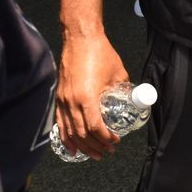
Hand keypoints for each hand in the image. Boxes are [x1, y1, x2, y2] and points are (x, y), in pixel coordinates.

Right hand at [55, 30, 128, 160]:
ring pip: (70, 131)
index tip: (115, 141)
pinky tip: (71, 147)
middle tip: (107, 152)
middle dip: (96, 146)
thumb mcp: (118, 74)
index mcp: (87, 97)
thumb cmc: (100, 53)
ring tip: (93, 153)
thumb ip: (123, 91)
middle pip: (82, 134)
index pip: (95, 127)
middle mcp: (72, 101)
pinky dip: (65, 137)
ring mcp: (63, 100)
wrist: (80, 38)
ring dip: (82, 145)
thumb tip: (132, 103)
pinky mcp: (59, 97)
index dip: (106, 138)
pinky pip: (60, 122)